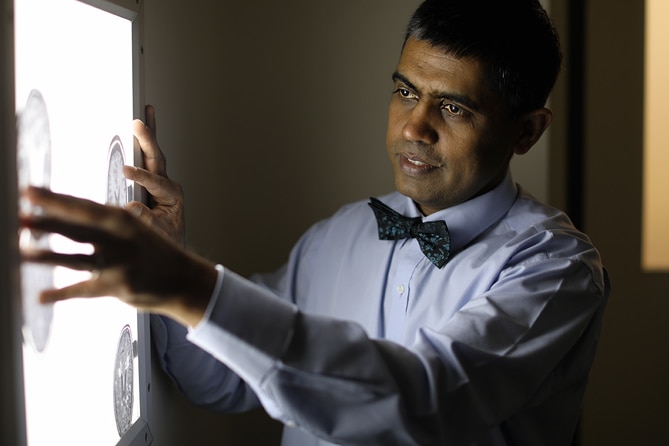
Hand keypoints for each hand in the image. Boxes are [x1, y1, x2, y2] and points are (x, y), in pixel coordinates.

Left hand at [20, 186, 216, 327]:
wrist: (183, 279)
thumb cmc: (153, 251)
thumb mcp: (133, 228)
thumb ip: (101, 223)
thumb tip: (61, 214)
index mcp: (122, 219)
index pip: (81, 206)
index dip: (52, 199)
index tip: (27, 191)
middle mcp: (119, 239)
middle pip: (75, 228)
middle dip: (44, 222)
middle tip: (16, 216)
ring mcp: (118, 264)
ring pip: (75, 258)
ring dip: (45, 256)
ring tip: (20, 252)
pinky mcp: (116, 287)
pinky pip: (84, 290)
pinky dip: (61, 294)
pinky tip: (40, 296)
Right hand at [124, 105, 185, 245]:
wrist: (169, 241)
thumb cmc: (165, 238)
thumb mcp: (157, 233)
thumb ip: (146, 220)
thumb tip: (131, 206)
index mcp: (172, 195)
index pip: (154, 182)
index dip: (140, 175)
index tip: (125, 171)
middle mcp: (168, 183)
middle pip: (156, 159)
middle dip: (147, 140)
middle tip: (137, 122)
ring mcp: (160, 179)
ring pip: (153, 153)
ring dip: (148, 133)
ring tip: (146, 111)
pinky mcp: (152, 178)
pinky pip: (147, 157)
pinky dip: (144, 140)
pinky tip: (140, 125)